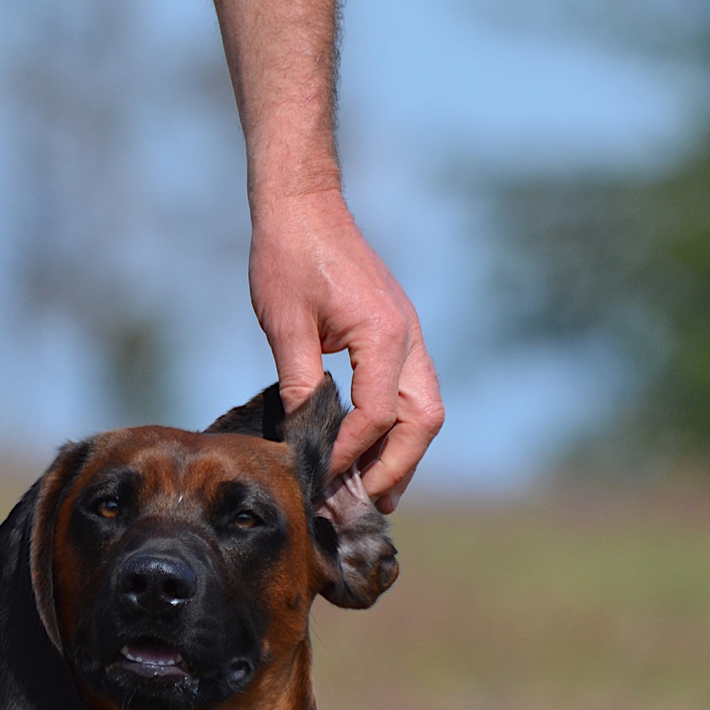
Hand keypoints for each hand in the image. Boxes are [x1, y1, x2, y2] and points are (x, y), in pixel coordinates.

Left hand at [250, 187, 443, 511]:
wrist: (304, 205)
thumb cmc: (289, 254)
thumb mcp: (285, 322)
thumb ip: (299, 383)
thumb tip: (302, 437)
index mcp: (383, 334)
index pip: (376, 415)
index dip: (349, 454)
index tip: (320, 477)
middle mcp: (408, 337)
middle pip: (422, 421)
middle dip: (397, 467)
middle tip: (364, 504)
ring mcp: (408, 334)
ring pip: (424, 409)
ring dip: (403, 452)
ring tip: (374, 491)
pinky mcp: (397, 333)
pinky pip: (411, 391)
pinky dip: (397, 426)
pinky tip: (370, 449)